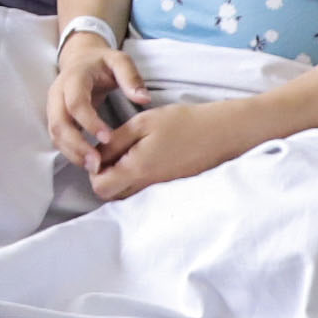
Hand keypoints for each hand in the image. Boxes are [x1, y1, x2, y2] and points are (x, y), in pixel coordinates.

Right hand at [43, 31, 147, 170]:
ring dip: (72, 153)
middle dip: (76, 146)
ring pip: (55, 134)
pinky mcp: (55, 117)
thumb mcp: (119, 60)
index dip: (89, 122)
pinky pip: (58, 138)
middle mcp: (57, 93)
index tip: (108, 138)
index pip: (75, 102)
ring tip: (94, 167)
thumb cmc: (102, 62)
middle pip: (59, 123)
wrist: (81, 58)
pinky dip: (70, 152)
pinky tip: (88, 162)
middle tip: (97, 163)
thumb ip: (131, 77)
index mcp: (74, 77)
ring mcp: (53, 106)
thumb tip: (143, 99)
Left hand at [83, 100, 256, 201]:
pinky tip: (147, 156)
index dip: (94, 169)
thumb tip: (95, 156)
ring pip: (127, 194)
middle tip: (115, 151)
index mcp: (137, 170)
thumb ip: (114, 141)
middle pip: (111, 195)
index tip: (104, 150)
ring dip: (121, 177)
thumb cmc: (183, 123)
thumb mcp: (142, 123)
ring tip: (132, 152)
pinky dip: (138, 178)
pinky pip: (143, 191)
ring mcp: (159, 191)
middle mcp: (146, 187)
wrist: (222, 133)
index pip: (99, 187)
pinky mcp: (170, 189)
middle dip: (106, 175)